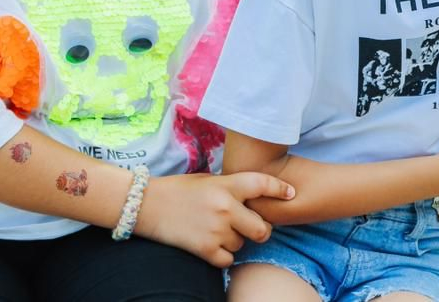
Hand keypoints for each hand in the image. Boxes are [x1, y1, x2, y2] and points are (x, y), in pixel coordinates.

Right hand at [135, 171, 294, 267]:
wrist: (147, 204)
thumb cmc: (178, 189)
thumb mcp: (207, 180)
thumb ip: (230, 187)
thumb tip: (253, 195)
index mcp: (226, 185)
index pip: (263, 184)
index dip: (280, 189)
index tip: (291, 194)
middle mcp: (225, 207)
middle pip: (262, 227)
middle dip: (260, 230)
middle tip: (250, 227)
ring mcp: (216, 229)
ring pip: (243, 244)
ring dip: (235, 241)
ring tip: (216, 230)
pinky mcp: (205, 249)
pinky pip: (228, 259)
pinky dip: (223, 255)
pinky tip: (211, 244)